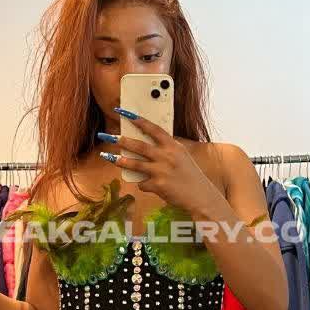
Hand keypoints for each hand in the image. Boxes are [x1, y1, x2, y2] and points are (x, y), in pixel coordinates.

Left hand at [98, 112, 222, 214]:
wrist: (201, 196)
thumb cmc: (190, 176)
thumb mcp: (181, 157)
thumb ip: (166, 150)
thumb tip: (144, 146)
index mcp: (173, 146)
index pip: (153, 129)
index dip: (138, 120)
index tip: (124, 113)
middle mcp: (167, 156)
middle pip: (139, 146)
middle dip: (122, 140)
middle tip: (110, 136)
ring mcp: (162, 171)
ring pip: (135, 164)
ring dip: (120, 161)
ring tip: (109, 157)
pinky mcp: (158, 186)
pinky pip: (142, 184)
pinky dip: (143, 184)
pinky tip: (148, 186)